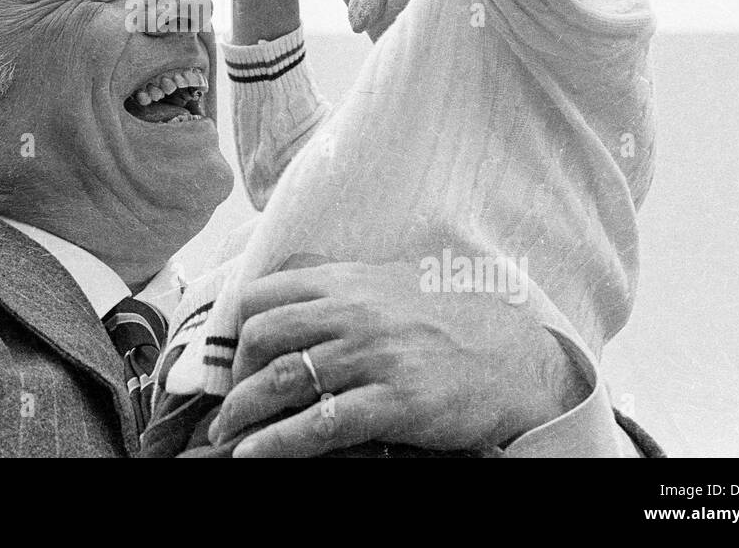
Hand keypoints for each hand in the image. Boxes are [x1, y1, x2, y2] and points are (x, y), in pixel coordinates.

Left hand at [208, 262, 588, 456]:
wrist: (511, 356)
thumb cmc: (441, 321)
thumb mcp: (386, 283)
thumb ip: (335, 287)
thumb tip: (281, 297)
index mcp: (346, 282)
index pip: (263, 294)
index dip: (237, 330)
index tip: (234, 360)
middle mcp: (353, 312)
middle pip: (262, 336)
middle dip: (236, 376)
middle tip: (230, 405)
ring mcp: (373, 356)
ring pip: (282, 381)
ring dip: (241, 413)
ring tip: (226, 436)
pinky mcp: (394, 401)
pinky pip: (320, 424)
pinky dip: (277, 443)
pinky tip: (253, 455)